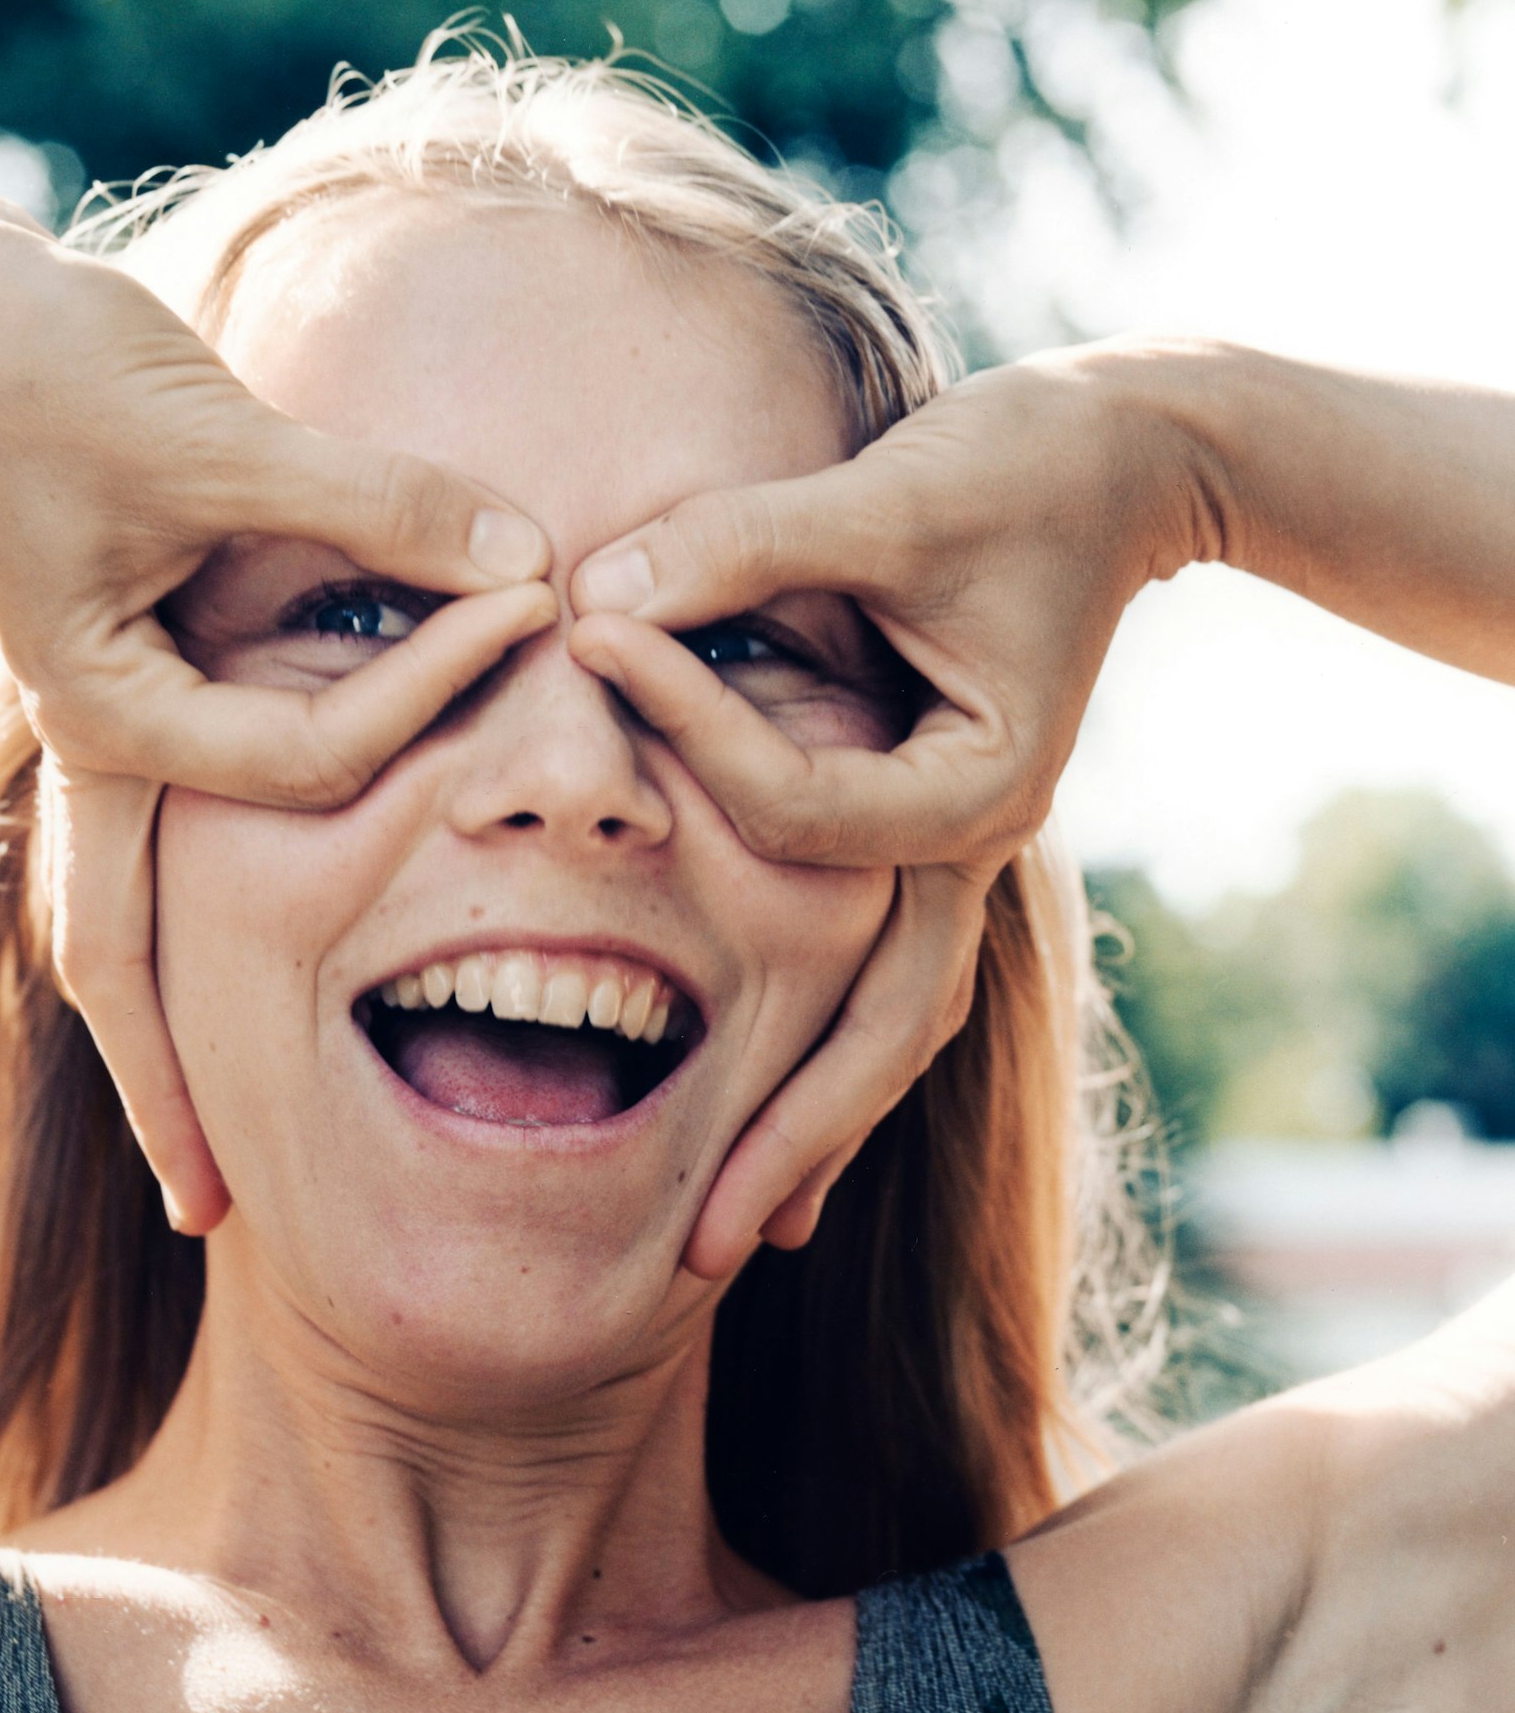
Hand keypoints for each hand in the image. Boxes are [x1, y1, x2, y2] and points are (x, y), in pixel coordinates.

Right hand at [0, 198, 552, 1229]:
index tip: (531, 649)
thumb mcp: (217, 439)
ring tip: (207, 1162)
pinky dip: (194, 928)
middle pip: (116, 964)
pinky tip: (233, 995)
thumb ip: (376, 504)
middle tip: (213, 1216)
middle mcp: (96, 755)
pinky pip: (162, 850)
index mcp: (110, 716)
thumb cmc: (54, 365)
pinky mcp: (121, 703)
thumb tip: (531, 560)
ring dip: (165, 1039)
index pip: (305, 770)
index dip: (430, 717)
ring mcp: (99, 741)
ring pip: (122, 930)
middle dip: (163, 1088)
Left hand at [568, 344, 1203, 1276]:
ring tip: (741, 1237)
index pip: (803, 820)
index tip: (589, 676)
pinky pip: (887, 988)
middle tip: (698, 1247)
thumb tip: (599, 604)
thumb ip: (745, 545)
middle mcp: (972, 849)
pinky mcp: (933, 852)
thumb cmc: (1015, 468)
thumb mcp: (888, 497)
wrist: (1123, 465)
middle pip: (884, 1030)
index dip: (690, 751)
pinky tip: (781, 1141)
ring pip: (895, 1035)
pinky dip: (834, 1064)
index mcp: (971, 786)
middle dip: (789, 1135)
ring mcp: (959, 864)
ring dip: (817, 1134)